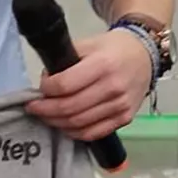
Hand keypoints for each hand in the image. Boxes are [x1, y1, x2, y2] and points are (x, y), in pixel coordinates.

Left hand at [27, 30, 152, 143]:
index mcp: (103, 65)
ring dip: (56, 122)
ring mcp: (120, 106)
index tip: (39, 88)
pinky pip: (93, 133)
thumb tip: (45, 80)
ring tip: (45, 115)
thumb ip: (65, 59)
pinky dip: (74, 132)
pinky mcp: (125, 118)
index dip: (46, 90)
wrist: (145, 55)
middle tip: (33, 107)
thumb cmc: (113, 48)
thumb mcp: (88, 44)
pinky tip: (63, 125)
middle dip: (45, 110)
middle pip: (69, 108)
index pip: (64, 85)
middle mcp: (113, 88)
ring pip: (78, 124)